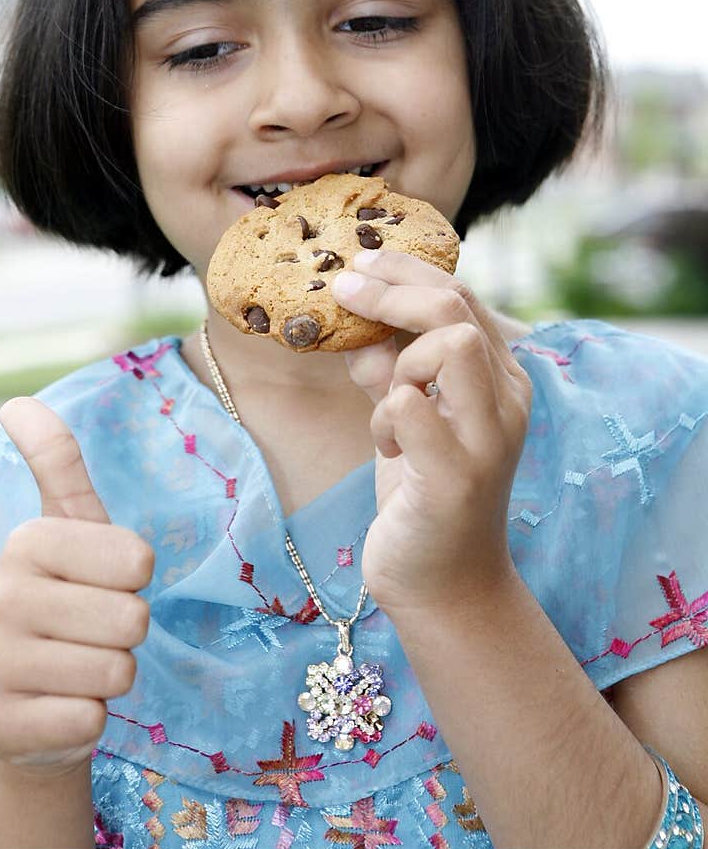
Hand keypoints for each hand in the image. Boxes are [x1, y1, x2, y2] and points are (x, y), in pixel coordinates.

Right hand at [0, 397, 153, 777]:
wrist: (29, 706)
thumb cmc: (69, 602)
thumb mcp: (71, 530)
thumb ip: (56, 463)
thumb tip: (14, 401)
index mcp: (27, 542)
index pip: (137, 562)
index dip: (136, 581)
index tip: (102, 583)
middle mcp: (1, 598)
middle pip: (132, 619)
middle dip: (127, 634)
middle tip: (92, 634)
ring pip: (116, 672)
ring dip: (111, 677)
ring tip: (78, 668)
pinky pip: (90, 721)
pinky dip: (90, 721)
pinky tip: (60, 708)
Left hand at [330, 251, 531, 619]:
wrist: (442, 583)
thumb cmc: (421, 491)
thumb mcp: (404, 416)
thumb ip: (389, 368)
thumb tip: (354, 320)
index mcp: (499, 378)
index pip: (459, 296)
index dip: (405, 271)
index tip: (358, 265)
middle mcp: (507, 402)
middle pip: (456, 308)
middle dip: (391, 292)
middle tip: (343, 290)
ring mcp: (488, 439)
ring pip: (451, 346)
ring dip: (399, 363)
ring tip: (385, 408)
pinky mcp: (457, 478)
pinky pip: (412, 409)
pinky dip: (386, 415)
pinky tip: (387, 447)